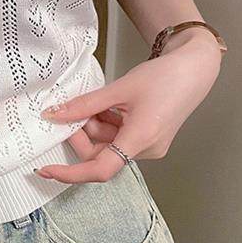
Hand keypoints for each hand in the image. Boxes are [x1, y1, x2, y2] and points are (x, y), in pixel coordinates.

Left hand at [35, 33, 222, 182]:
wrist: (195, 68)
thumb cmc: (163, 77)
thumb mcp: (119, 89)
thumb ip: (85, 104)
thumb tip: (54, 115)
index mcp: (141, 140)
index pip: (100, 170)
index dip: (70, 173)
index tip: (46, 169)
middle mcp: (146, 149)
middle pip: (100, 153)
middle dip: (82, 132)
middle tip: (72, 108)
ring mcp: (149, 144)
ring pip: (108, 143)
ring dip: (94, 123)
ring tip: (98, 99)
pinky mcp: (149, 136)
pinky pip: (118, 136)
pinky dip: (106, 122)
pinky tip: (108, 103)